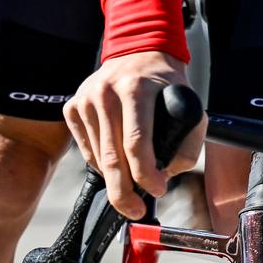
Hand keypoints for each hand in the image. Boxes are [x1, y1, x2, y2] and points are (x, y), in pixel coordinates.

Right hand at [64, 51, 201, 220]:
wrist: (138, 51)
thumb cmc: (166, 84)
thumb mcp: (190, 105)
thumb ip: (186, 143)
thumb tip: (166, 174)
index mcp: (136, 89)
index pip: (136, 142)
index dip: (146, 174)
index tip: (157, 190)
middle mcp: (105, 93)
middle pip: (112, 157)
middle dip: (125, 191)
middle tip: (135, 210)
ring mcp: (85, 100)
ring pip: (97, 158)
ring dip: (116, 179)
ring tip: (133, 183)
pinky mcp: (72, 107)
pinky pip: (86, 150)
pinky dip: (101, 164)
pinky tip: (116, 162)